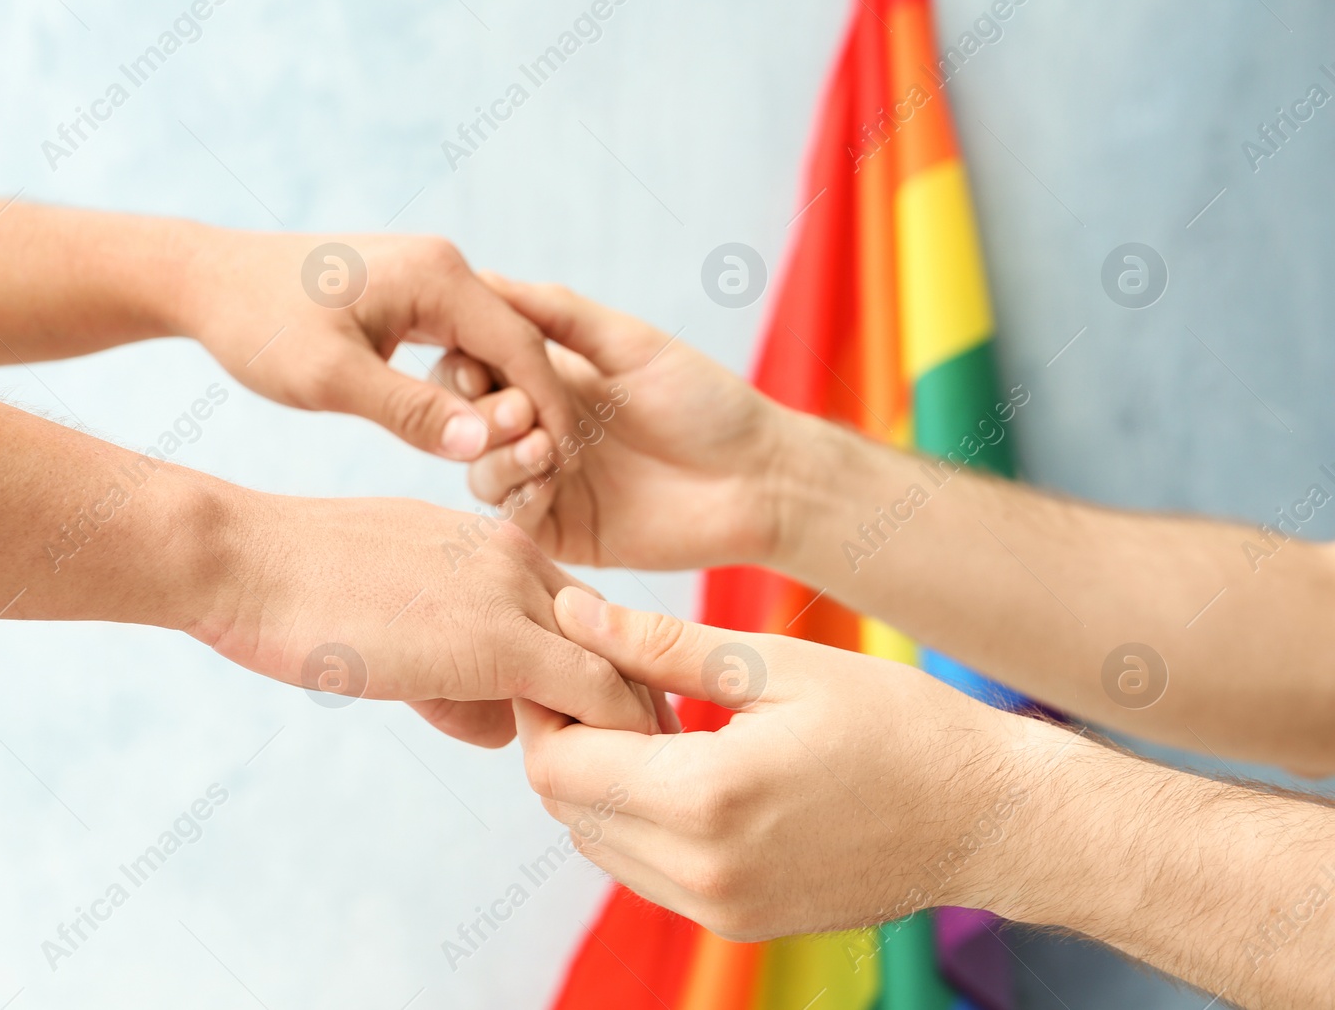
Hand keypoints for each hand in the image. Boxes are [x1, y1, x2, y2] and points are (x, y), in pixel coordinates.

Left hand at [177, 232, 574, 461]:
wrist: (207, 281)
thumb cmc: (259, 325)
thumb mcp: (331, 378)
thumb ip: (410, 411)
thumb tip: (483, 446)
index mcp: (439, 275)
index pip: (524, 349)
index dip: (550, 412)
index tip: (561, 468)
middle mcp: (446, 266)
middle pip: (519, 346)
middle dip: (538, 410)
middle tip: (547, 475)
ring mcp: (430, 278)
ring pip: (493, 349)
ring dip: (508, 402)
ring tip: (516, 463)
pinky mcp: (412, 297)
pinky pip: (463, 346)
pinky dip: (476, 389)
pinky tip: (473, 433)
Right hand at [188, 494, 670, 746]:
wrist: (243, 559)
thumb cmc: (293, 586)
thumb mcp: (394, 604)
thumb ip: (457, 654)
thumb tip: (501, 720)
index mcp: (492, 541)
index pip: (584, 612)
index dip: (602, 672)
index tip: (609, 726)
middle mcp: (519, 555)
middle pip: (616, 637)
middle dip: (626, 704)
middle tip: (631, 766)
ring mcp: (516, 592)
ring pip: (618, 669)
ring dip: (617, 734)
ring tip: (604, 787)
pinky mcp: (501, 641)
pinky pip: (595, 697)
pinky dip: (610, 743)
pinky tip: (588, 785)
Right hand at [442, 274, 792, 570]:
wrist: (759, 479)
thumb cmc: (706, 403)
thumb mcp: (628, 344)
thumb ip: (556, 314)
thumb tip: (484, 278)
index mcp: (550, 379)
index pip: (474, 366)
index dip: (464, 361)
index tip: (477, 359)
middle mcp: (540, 428)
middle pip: (467, 419)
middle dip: (480, 411)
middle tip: (520, 409)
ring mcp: (547, 482)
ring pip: (481, 469)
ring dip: (498, 453)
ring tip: (543, 445)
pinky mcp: (562, 530)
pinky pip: (514, 515)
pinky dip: (519, 493)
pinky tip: (550, 476)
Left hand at [515, 588, 1033, 938]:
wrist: (988, 819)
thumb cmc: (899, 728)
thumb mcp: (777, 665)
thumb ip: (661, 645)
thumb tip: (574, 614)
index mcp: (706, 801)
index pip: (560, 765)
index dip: (548, 707)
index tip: (568, 657)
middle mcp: (702, 872)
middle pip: (569, 808)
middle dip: (570, 739)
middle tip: (614, 678)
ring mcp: (719, 908)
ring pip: (599, 843)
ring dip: (601, 780)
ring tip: (656, 717)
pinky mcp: (737, 921)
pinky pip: (645, 870)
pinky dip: (639, 817)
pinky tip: (685, 763)